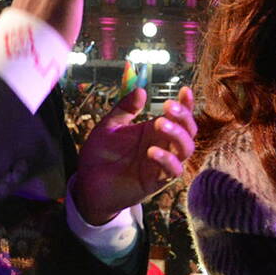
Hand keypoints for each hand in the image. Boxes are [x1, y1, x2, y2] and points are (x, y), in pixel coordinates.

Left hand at [72, 87, 196, 224]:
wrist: (87, 184)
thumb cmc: (100, 155)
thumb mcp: (110, 126)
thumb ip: (124, 109)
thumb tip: (141, 91)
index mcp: (153, 131)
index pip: (178, 117)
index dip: (185, 104)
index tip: (184, 90)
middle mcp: (162, 146)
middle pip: (188, 131)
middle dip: (183, 116)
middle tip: (168, 106)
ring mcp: (161, 165)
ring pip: (185, 150)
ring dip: (177, 135)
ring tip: (160, 123)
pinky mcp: (155, 182)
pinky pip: (172, 172)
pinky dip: (166, 160)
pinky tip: (152, 151)